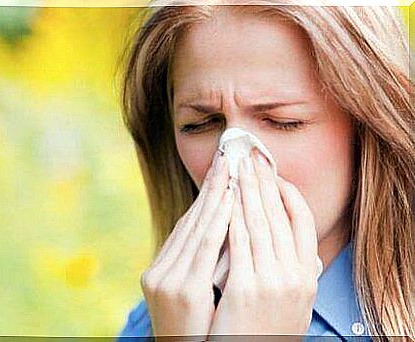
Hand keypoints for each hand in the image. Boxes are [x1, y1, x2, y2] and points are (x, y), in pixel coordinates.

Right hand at [140, 150, 234, 338]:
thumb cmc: (195, 333)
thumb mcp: (193, 296)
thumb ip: (201, 266)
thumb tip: (224, 236)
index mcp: (164, 270)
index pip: (190, 225)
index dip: (207, 196)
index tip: (223, 172)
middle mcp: (162, 269)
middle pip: (192, 219)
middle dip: (212, 186)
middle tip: (228, 156)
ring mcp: (169, 278)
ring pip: (198, 226)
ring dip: (216, 194)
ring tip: (231, 167)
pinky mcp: (182, 289)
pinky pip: (204, 246)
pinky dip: (217, 219)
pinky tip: (229, 196)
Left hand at [208, 148, 318, 337]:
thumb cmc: (269, 331)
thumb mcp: (295, 303)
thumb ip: (298, 274)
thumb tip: (306, 253)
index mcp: (307, 276)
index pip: (303, 222)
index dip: (288, 193)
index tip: (274, 174)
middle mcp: (295, 275)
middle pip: (279, 216)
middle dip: (264, 181)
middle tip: (253, 156)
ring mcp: (271, 282)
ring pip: (258, 223)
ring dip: (246, 191)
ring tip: (238, 167)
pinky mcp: (245, 289)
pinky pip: (238, 243)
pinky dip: (231, 216)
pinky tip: (224, 197)